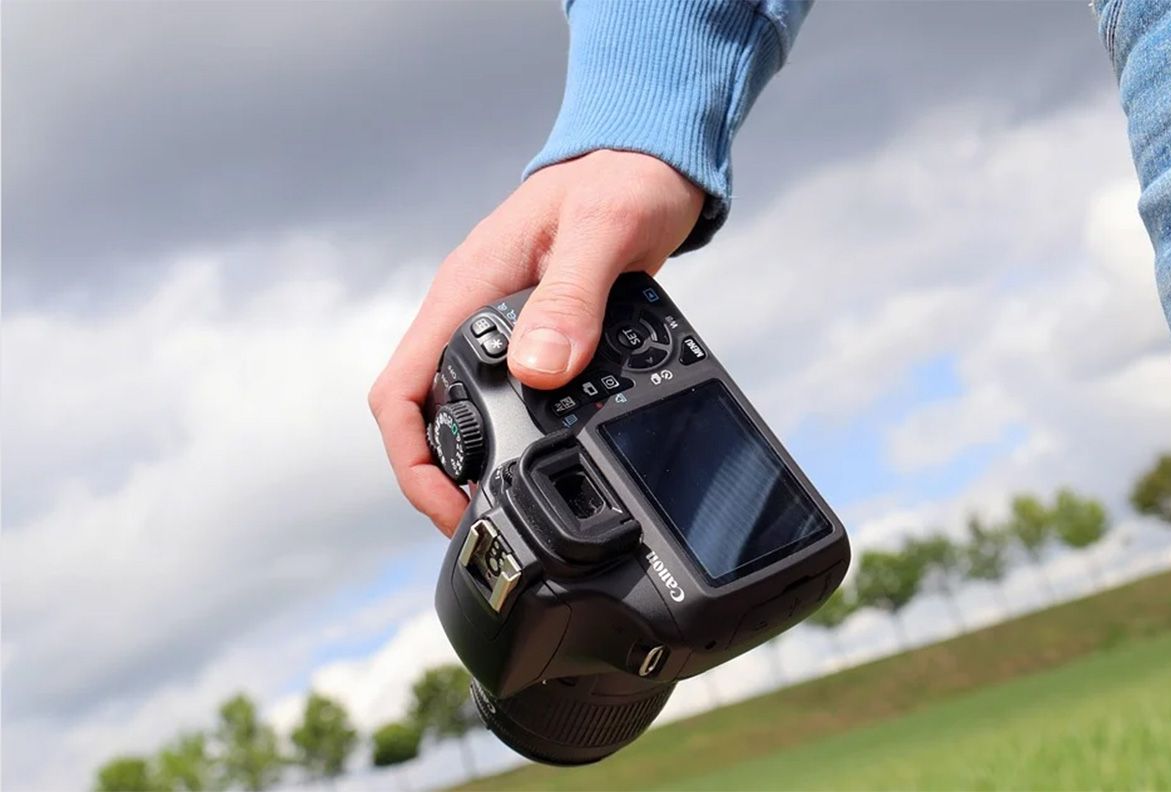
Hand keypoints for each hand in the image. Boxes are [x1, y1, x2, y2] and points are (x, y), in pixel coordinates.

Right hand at [369, 150, 704, 535]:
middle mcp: (472, 313)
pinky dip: (517, 434)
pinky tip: (547, 456)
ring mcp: (501, 326)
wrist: (647, 161)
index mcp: (467, 290)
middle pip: (424, 412)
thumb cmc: (623, 180)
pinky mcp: (535, 334)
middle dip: (442, 477)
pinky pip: (508, 396)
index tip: (448, 503)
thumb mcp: (603, 232)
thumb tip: (540, 372)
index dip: (411, 458)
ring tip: (512, 505)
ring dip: (477, 460)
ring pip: (463, 408)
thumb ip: (572, 298)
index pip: (400, 387)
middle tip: (484, 523)